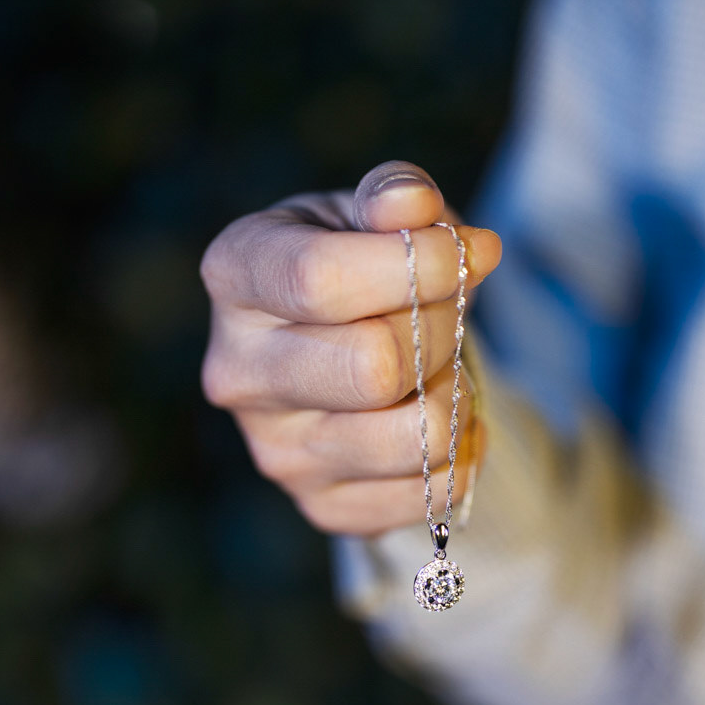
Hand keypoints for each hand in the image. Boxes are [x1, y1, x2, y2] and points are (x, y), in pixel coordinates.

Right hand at [199, 161, 501, 535]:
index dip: (419, 266)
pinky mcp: (323, 506)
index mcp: (234, 275)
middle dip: (440, 332)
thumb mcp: (373, 215)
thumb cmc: (361, 267)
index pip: (322, 280)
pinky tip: (443, 417)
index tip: (470, 254)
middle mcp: (237, 372)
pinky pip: (434, 493)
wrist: (350, 352)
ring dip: (459, 396)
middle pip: (373, 367)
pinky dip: (465, 453)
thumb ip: (394, 198)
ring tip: (445, 369)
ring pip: (414, 437)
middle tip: (449, 314)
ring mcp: (276, 451)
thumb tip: (414, 207)